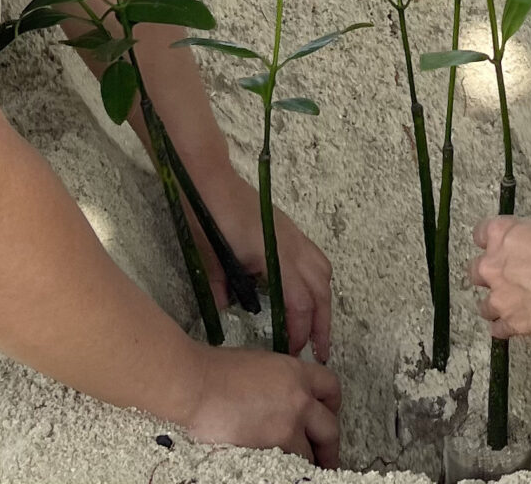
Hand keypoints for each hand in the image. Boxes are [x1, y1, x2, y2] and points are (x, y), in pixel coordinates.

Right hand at [177, 347, 341, 464]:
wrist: (194, 385)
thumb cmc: (215, 371)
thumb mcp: (258, 364)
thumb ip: (278, 380)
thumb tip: (280, 396)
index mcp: (296, 372)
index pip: (331, 387)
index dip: (332, 405)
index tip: (327, 415)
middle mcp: (299, 398)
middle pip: (330, 428)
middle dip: (329, 445)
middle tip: (325, 457)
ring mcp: (288, 424)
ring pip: (309, 451)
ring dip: (305, 460)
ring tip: (300, 468)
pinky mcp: (273, 446)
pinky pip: (290, 463)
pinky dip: (287, 468)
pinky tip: (279, 471)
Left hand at [185, 165, 333, 363]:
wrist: (209, 178)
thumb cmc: (206, 215)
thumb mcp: (209, 258)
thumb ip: (221, 288)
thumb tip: (228, 311)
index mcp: (275, 255)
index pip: (298, 302)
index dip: (298, 330)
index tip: (291, 351)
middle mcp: (292, 246)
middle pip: (320, 291)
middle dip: (322, 324)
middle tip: (319, 351)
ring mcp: (294, 236)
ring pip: (323, 273)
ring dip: (323, 302)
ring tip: (317, 326)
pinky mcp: (290, 230)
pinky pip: (316, 260)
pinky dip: (317, 282)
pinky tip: (305, 295)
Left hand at [471, 216, 530, 339]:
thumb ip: (529, 243)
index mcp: (501, 235)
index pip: (481, 233)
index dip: (491, 242)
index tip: (497, 246)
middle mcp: (492, 266)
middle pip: (476, 271)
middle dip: (489, 275)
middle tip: (506, 278)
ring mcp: (500, 297)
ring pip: (484, 306)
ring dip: (496, 305)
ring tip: (511, 306)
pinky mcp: (512, 322)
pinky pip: (499, 329)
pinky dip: (506, 328)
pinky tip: (515, 325)